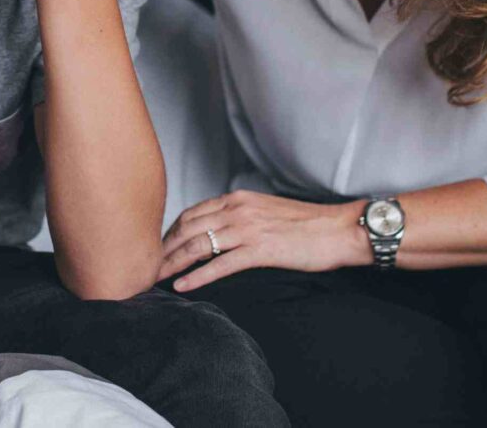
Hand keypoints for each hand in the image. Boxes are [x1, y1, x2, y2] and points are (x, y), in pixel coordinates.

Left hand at [158, 192, 371, 290]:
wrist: (340, 229)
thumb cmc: (308, 224)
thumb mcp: (266, 210)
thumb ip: (241, 216)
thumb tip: (220, 229)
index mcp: (238, 199)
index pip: (193, 213)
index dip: (172, 231)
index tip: (160, 247)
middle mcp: (237, 210)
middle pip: (188, 228)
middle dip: (164, 247)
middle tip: (146, 265)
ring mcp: (247, 229)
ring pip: (197, 245)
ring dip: (172, 263)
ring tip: (155, 277)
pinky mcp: (259, 250)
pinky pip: (219, 264)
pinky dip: (196, 276)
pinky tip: (182, 286)